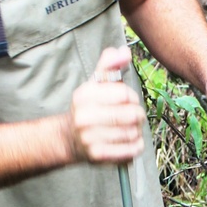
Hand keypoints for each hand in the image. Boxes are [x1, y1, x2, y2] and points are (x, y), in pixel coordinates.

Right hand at [68, 45, 144, 163]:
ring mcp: (90, 138)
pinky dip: (136, 146)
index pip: (124, 94)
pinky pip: (131, 150)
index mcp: (84, 95)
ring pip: (133, 133)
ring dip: (137, 131)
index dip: (132, 97)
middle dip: (138, 115)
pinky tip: (130, 142)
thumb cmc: (88, 108)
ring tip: (130, 129)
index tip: (128, 100)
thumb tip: (124, 51)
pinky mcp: (98, 155)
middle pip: (131, 114)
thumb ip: (109, 65)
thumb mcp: (95, 84)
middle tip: (134, 117)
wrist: (68, 139)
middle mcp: (84, 117)